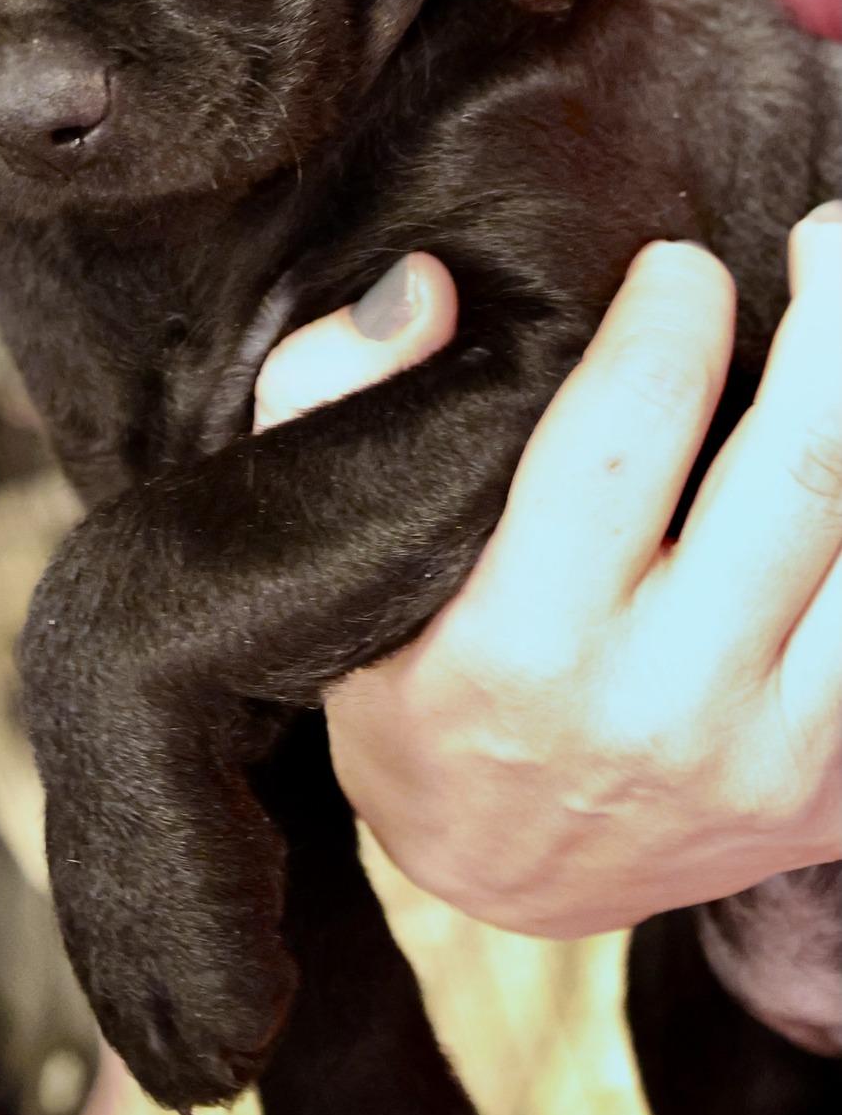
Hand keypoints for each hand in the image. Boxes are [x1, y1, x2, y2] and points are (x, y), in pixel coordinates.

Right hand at [253, 208, 841, 936]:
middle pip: (801, 469)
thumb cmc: (409, 687)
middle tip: (828, 233)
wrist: (506, 881)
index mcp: (517, 647)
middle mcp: (658, 710)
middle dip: (835, 316)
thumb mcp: (323, 553)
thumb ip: (329, 396)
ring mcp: (768, 763)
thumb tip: (430, 288)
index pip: (628, 431)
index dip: (671, 316)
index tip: (677, 265)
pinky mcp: (832, 794)